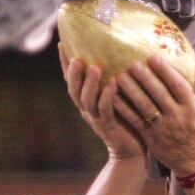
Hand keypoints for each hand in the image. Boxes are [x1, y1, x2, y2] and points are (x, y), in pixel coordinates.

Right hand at [59, 43, 144, 159]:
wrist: (132, 151)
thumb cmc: (128, 119)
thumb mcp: (117, 97)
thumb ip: (113, 79)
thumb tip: (121, 52)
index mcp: (86, 101)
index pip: (71, 80)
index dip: (65, 63)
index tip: (62, 43)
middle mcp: (87, 110)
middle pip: (73, 89)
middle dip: (73, 72)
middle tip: (76, 57)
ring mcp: (96, 119)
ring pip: (87, 100)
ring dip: (89, 83)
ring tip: (94, 67)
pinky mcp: (109, 127)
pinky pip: (105, 110)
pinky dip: (107, 96)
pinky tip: (113, 84)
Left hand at [112, 55, 194, 175]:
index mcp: (192, 107)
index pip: (178, 85)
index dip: (165, 71)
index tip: (154, 57)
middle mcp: (177, 116)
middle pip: (158, 93)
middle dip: (145, 78)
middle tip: (133, 63)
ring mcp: (162, 127)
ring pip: (144, 106)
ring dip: (131, 90)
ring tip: (120, 76)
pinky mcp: (150, 136)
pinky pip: (135, 120)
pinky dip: (124, 108)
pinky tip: (114, 97)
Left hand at [136, 0, 194, 57]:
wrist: (181, 70)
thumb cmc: (157, 58)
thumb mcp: (141, 37)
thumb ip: (138, 19)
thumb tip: (133, 2)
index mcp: (149, 1)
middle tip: (171, 10)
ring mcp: (183, 3)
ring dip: (182, 0)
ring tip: (182, 16)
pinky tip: (193, 14)